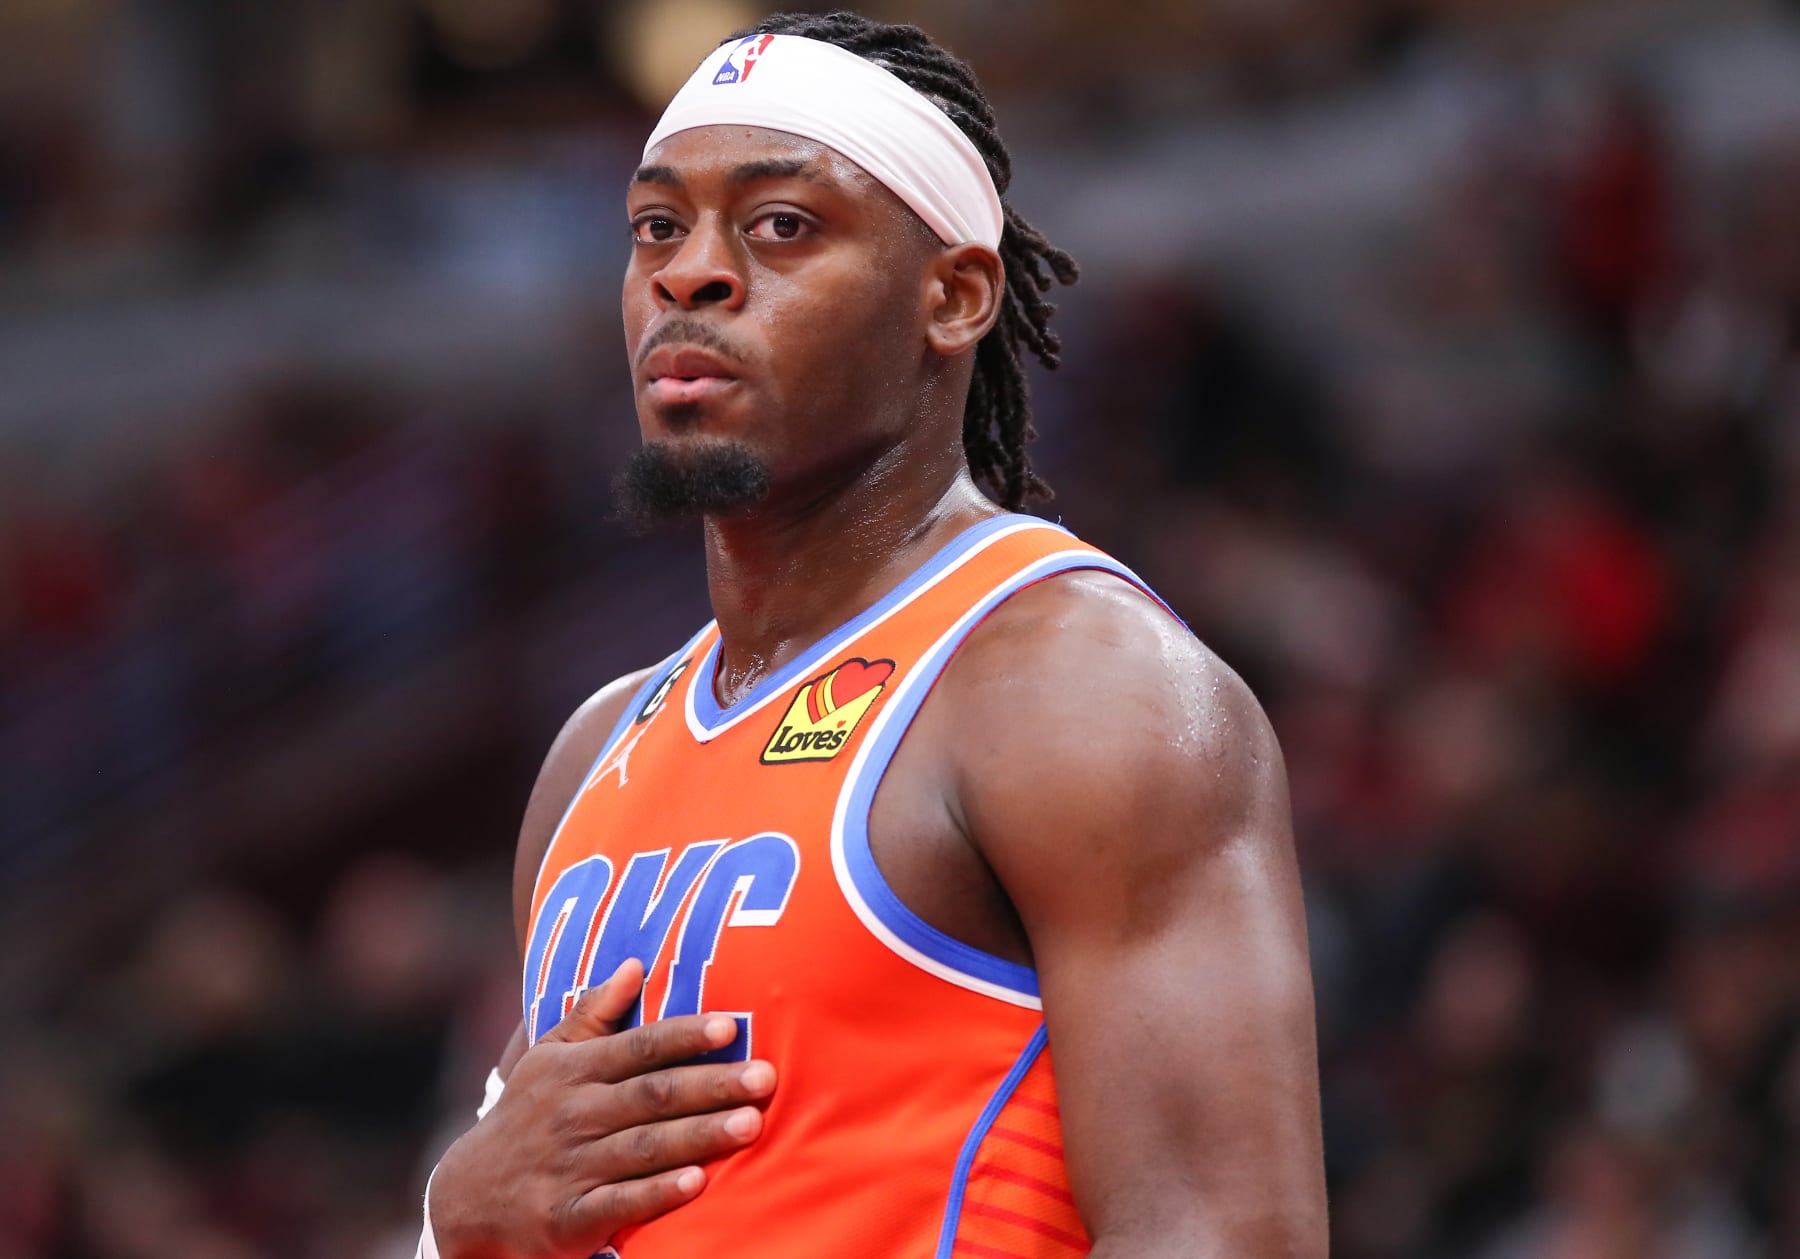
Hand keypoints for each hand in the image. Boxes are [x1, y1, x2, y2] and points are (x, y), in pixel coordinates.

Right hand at [429, 959, 775, 1258]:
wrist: (466, 1195)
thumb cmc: (526, 1113)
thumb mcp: (548, 1057)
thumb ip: (593, 1012)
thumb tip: (635, 964)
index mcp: (574, 1071)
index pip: (638, 1048)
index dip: (683, 1036)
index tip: (730, 1026)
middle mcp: (574, 1114)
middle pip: (651, 1096)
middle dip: (710, 1086)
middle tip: (765, 1077)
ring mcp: (570, 1167)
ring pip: (644, 1147)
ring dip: (698, 1136)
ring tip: (751, 1125)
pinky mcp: (567, 1217)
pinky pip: (617, 1204)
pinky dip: (656, 1194)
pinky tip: (698, 1184)